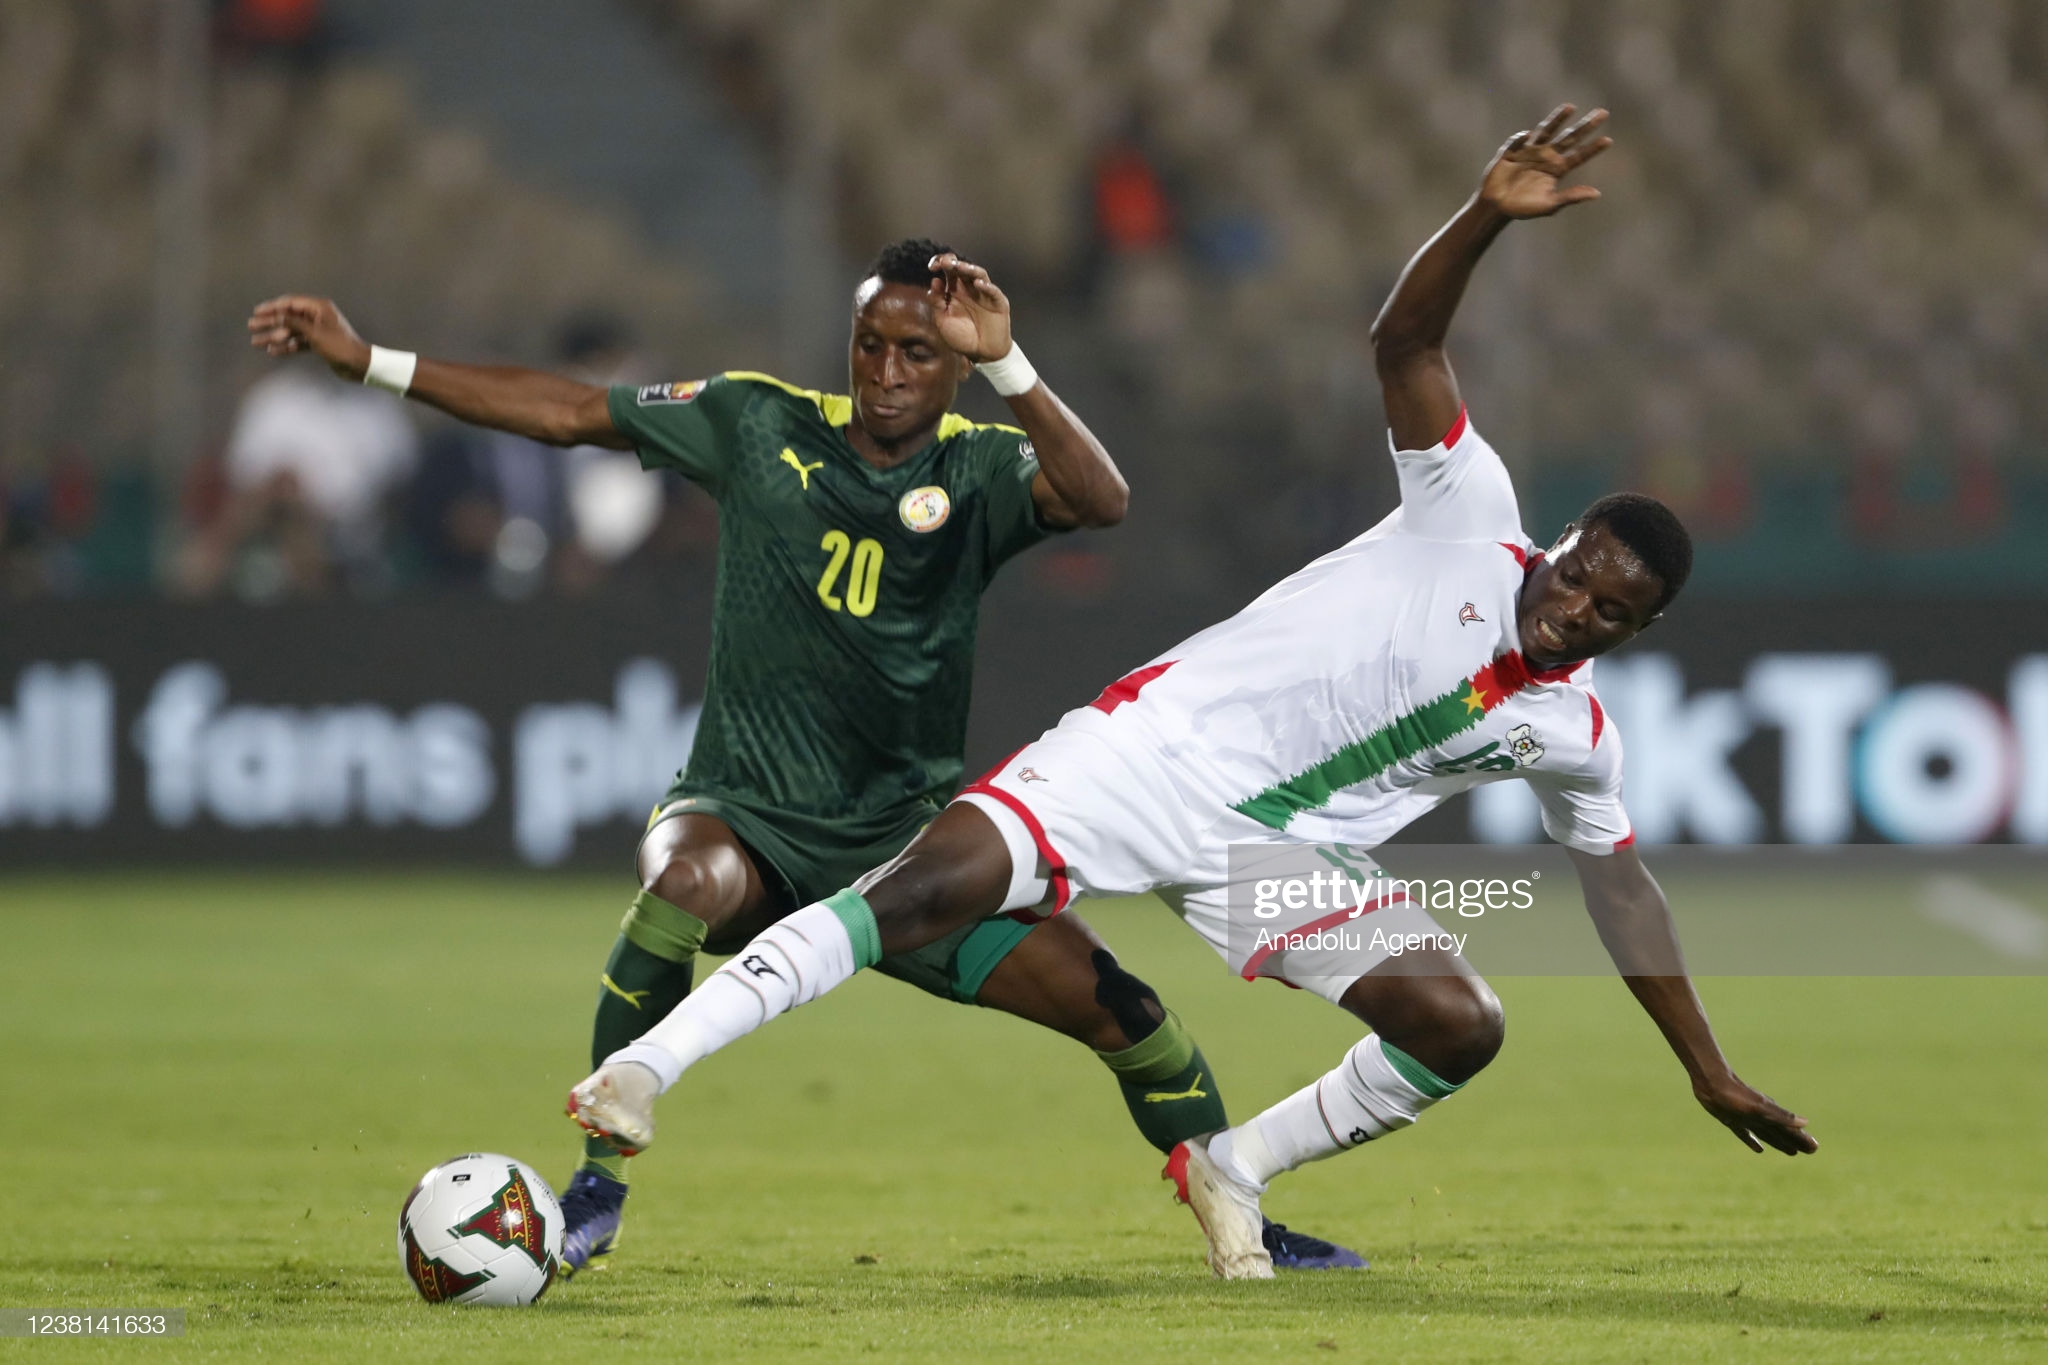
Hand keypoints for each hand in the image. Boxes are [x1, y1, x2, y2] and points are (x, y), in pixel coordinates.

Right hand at [246, 295, 372, 379]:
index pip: (290, 303)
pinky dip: (287, 346)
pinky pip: (298, 343)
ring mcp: (318, 330)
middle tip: (251, 326)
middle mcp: (318, 316)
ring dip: (274, 337)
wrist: (358, 365)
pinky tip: (273, 351)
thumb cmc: (339, 346)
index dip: (272, 307)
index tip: (256, 312)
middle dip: (269, 323)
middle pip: (288, 317)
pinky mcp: (319, 344)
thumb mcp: (314, 333)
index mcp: (319, 308)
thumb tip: (277, 314)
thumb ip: (294, 322)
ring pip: (291, 332)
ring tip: (256, 343)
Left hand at [926, 253, 1011, 362]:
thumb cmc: (961, 338)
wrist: (981, 354)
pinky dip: (987, 286)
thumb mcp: (943, 321)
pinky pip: (993, 291)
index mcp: (954, 290)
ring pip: (979, 274)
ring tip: (960, 267)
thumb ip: (937, 303)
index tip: (932, 267)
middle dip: (953, 263)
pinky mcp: (998, 303)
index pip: (948, 271)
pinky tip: (978, 284)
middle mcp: (969, 288)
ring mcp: (984, 294)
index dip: (940, 264)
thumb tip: (934, 281)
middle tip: (945, 263)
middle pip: (962, 268)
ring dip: (969, 269)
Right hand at [1479, 104, 1611, 219]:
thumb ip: (1571, 197)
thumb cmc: (1524, 207)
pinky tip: (1527, 136)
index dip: (1593, 148)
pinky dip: (1522, 139)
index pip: (1579, 156)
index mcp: (1557, 169)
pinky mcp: (1512, 151)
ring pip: (1547, 131)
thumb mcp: (1549, 205)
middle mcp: (1547, 156)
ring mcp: (1530, 151)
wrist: (1497, 206)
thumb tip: (1597, 193)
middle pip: (1569, 138)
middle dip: (1585, 126)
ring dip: (1558, 119)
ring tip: (1570, 108)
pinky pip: (1518, 142)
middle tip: (1603, 113)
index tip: (1608, 141)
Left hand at [1693, 1072, 1817, 1155]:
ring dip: (1780, 1143)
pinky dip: (1754, 1142)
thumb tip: (1805, 1122)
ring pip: (1768, 1134)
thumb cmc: (1735, 1095)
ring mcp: (1748, 1119)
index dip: (1803, 1139)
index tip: (1815, 1148)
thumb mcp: (1759, 1107)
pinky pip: (1748, 1134)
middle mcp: (1761, 1118)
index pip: (1791, 1130)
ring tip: (1792, 1152)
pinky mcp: (1733, 1120)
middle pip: (1783, 1133)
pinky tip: (1759, 1149)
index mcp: (1770, 1115)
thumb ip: (1781, 1116)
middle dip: (1796, 1142)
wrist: (1711, 1083)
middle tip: (1810, 1151)